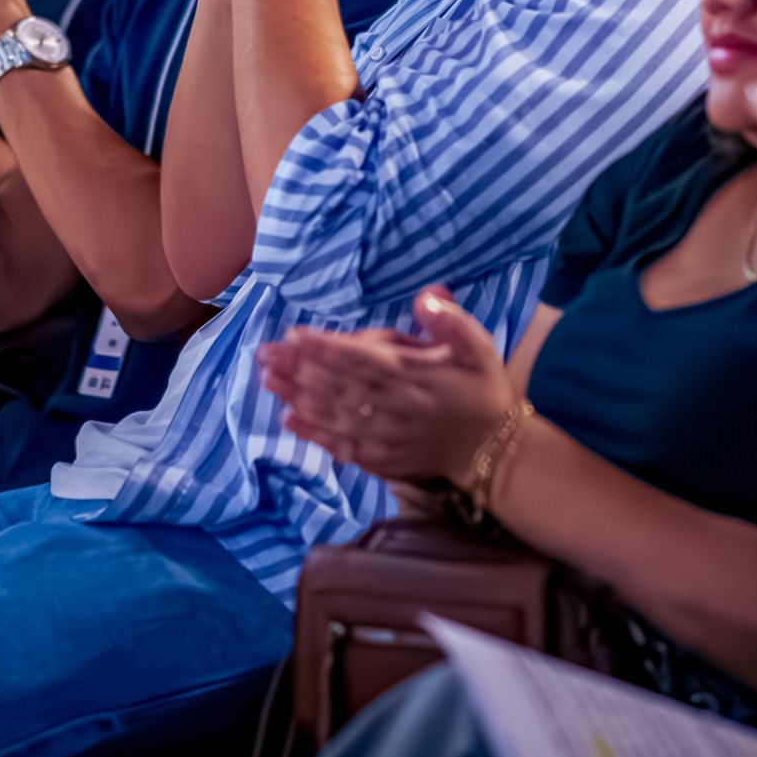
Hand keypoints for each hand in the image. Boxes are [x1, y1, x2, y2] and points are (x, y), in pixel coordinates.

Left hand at [256, 287, 516, 484]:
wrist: (493, 449)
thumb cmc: (481, 389)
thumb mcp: (478, 346)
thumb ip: (451, 319)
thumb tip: (426, 296)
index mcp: (413, 375)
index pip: (361, 359)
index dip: (326, 348)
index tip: (295, 336)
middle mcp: (392, 407)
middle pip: (337, 386)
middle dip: (297, 369)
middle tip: (264, 354)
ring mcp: (383, 437)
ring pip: (331, 415)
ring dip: (296, 397)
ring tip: (266, 380)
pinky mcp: (379, 460)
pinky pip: (340, 446)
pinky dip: (313, 434)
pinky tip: (289, 420)